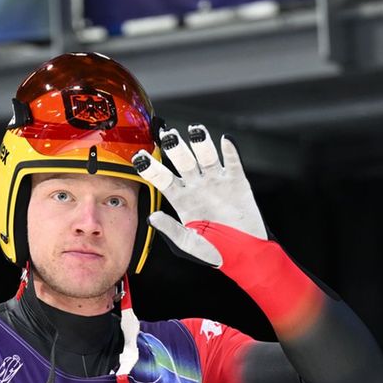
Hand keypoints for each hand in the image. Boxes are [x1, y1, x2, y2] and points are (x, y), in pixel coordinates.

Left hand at [133, 125, 266, 266]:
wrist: (243, 252)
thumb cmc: (214, 249)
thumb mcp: (188, 243)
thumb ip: (171, 229)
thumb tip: (153, 217)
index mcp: (181, 199)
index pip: (162, 178)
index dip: (151, 167)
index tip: (139, 157)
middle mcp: (196, 186)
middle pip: (183, 161)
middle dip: (175, 147)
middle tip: (167, 134)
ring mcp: (216, 182)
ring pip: (205, 156)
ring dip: (201, 142)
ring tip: (195, 130)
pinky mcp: (236, 182)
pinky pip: (232, 163)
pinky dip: (229, 151)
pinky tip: (225, 140)